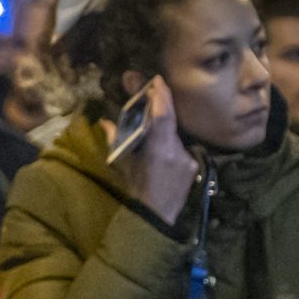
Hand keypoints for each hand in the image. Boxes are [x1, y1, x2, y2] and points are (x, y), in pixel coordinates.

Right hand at [113, 77, 198, 221]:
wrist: (155, 218)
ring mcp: (187, 158)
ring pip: (175, 133)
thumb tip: (105, 122)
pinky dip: (170, 143)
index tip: (157, 80)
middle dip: (162, 103)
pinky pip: (181, 147)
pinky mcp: (193, 165)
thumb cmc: (136, 190)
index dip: (161, 96)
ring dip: (165, 126)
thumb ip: (116, 140)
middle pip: (171, 119)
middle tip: (154, 89)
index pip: (162, 116)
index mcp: (158, 150)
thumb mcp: (124, 164)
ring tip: (153, 121)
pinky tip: (162, 148)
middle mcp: (176, 151)